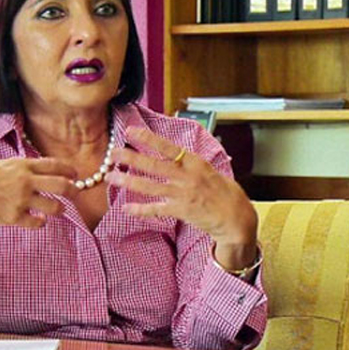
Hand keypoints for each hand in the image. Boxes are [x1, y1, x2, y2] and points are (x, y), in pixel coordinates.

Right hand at [0, 158, 78, 248]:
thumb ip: (16, 167)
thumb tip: (29, 169)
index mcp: (21, 165)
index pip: (54, 164)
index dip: (69, 169)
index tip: (75, 173)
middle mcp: (26, 181)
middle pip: (62, 185)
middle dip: (74, 190)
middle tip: (77, 192)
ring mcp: (21, 200)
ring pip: (54, 206)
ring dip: (58, 209)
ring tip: (57, 209)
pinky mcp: (15, 217)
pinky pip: (37, 223)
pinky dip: (40, 222)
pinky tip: (38, 221)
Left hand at [106, 127, 257, 267]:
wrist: (237, 218)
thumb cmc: (226, 193)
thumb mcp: (210, 171)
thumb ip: (191, 164)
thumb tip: (176, 154)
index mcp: (196, 162)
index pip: (168, 147)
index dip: (148, 138)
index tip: (130, 131)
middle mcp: (188, 176)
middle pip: (154, 165)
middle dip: (131, 157)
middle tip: (113, 152)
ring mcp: (183, 194)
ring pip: (150, 186)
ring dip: (129, 181)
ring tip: (111, 177)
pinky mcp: (181, 211)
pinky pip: (156, 209)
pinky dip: (140, 209)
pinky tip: (126, 208)